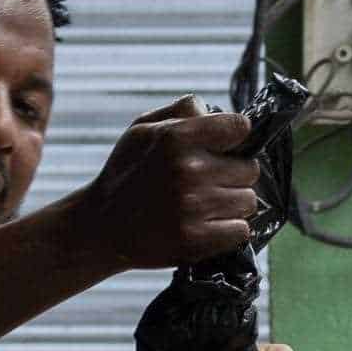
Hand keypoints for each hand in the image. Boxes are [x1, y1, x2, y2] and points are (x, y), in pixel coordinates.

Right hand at [56, 98, 261, 271]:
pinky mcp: (196, 240)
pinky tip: (207, 224)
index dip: (235, 137)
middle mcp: (188, 170)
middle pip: (250, 169)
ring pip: (248, 201)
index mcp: (175, 137)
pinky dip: (229, 229)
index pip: (240, 128)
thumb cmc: (125, 173)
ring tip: (205, 204)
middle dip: (233, 173)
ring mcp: (193, 207)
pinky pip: (241, 230)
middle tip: (209, 180)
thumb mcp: (142, 128)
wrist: (101, 227)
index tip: (224, 147)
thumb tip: (217, 112)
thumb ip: (182, 110)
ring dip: (232, 203)